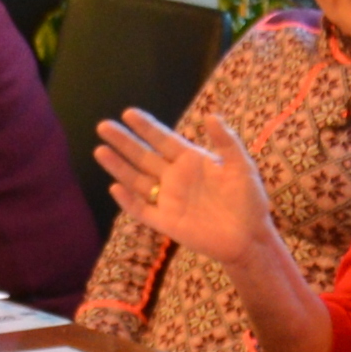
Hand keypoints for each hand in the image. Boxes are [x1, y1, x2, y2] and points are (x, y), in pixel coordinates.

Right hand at [96, 106, 275, 258]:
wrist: (250, 238)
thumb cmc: (250, 201)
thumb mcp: (242, 167)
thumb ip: (227, 142)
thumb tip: (211, 116)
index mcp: (191, 161)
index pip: (163, 139)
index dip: (146, 127)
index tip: (128, 113)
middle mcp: (175, 178)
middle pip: (143, 156)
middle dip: (124, 141)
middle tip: (103, 126)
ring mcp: (169, 200)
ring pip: (137, 180)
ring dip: (119, 167)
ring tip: (100, 150)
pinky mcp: (166, 223)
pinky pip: (143, 210)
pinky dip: (128, 201)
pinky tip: (115, 188)